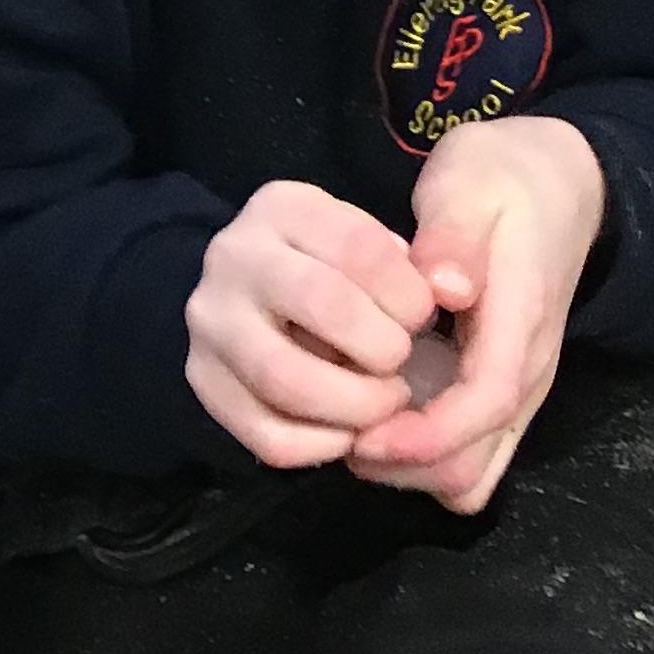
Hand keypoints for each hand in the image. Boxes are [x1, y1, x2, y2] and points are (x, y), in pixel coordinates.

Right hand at [185, 180, 439, 468]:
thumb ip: (421, 260)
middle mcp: (234, 255)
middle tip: (404, 365)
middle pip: (321, 303)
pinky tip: (348, 432)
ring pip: (285, 377)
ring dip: (354, 405)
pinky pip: (265, 434)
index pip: (358, 246)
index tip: (425, 318)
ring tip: (384, 403)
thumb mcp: (378, 242)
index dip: (407, 294)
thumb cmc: (341, 272)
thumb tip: (452, 291)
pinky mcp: (202, 378)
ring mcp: (210, 319)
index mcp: (283, 207)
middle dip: (383, 347)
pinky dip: (321, 445)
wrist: (262, 296)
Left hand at [346, 117, 602, 511]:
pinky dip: (421, 458)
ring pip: (468, 473)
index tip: (362, 435)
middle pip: (472, 462)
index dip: (423, 435)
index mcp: (521, 321)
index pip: (485, 405)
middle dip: (402, 462)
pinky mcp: (500, 396)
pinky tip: (376, 420)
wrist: (561, 186)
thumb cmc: (502, 180)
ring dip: (406, 467)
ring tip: (348, 428)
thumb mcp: (472, 182)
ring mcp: (517, 390)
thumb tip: (443, 287)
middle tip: (336, 429)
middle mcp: (528, 372)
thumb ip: (454, 235)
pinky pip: (467, 458)